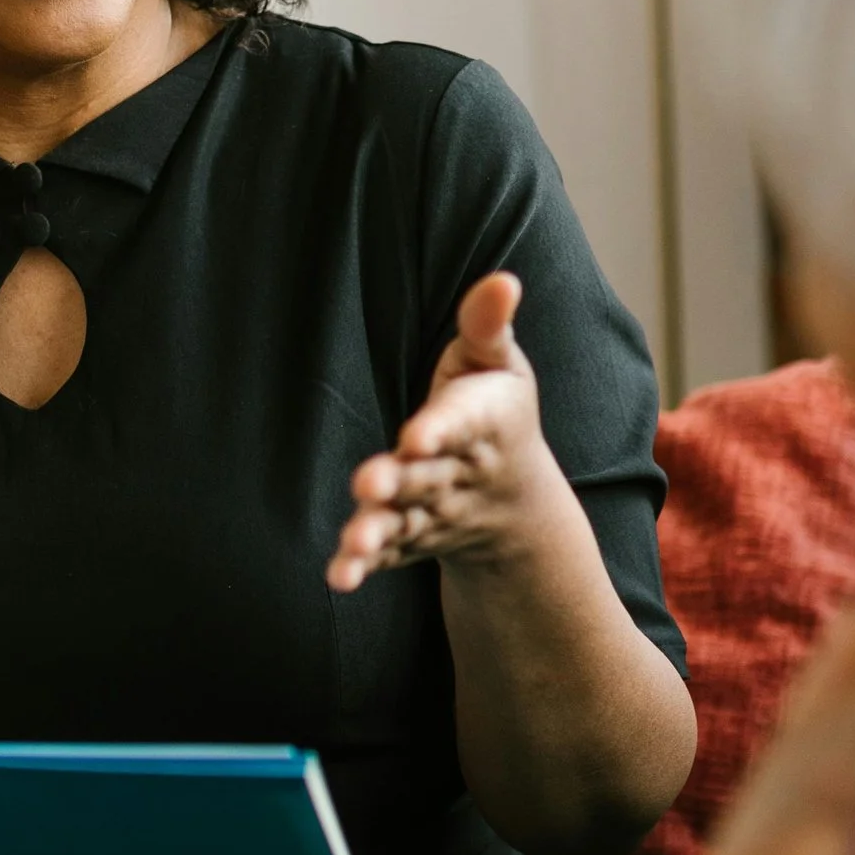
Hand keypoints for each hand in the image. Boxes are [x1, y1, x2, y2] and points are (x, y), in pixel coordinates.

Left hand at [328, 275, 568, 592]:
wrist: (514, 505)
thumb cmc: (495, 411)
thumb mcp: (499, 365)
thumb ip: (488, 325)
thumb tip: (504, 279)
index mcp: (481, 424)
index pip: (462, 425)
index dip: (441, 429)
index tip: (417, 434)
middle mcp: (456, 473)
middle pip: (426, 478)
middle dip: (400, 481)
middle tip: (368, 483)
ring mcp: (432, 512)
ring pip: (404, 523)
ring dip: (377, 532)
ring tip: (354, 542)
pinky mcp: (409, 539)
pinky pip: (387, 556)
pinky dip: (364, 567)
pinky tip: (340, 576)